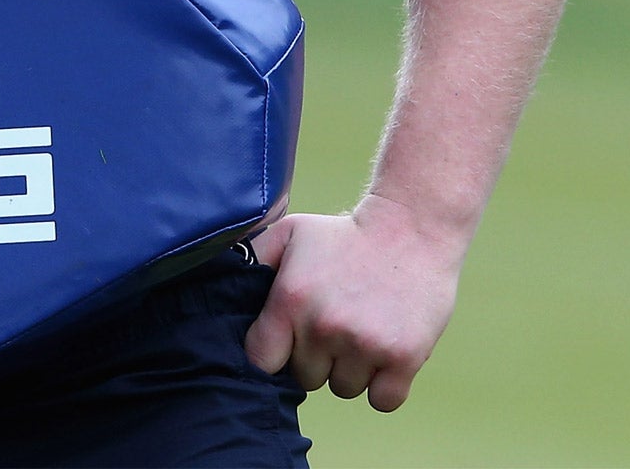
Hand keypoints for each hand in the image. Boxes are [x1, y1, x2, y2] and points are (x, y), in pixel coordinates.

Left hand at [242, 195, 465, 411]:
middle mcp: (323, 327)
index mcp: (290, 301)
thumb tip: (218, 284)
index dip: (274, 355)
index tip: (288, 342)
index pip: (261, 361)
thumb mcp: (290, 234)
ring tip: (362, 330)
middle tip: (334, 326)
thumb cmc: (344, 234)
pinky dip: (383, 386)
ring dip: (351, 369)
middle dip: (316, 358)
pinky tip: (384, 351)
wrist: (411, 227)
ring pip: (343, 389)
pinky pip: (382, 401)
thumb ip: (252, 260)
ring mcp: (364, 344)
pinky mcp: (403, 358)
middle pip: (306, 378)